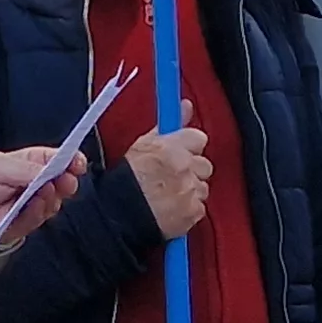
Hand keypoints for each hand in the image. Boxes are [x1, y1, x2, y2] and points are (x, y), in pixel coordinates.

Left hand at [0, 147, 71, 248]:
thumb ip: (26, 168)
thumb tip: (51, 171)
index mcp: (29, 163)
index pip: (56, 160)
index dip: (70, 161)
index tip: (78, 163)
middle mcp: (32, 184)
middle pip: (59, 183)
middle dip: (66, 181)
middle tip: (68, 180)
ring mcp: (27, 206)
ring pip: (52, 203)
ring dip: (52, 197)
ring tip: (46, 190)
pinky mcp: (19, 225)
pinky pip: (35, 220)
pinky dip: (38, 212)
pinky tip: (36, 204)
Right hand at [123, 119, 212, 237]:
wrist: (117, 216)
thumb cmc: (126, 181)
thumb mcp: (143, 145)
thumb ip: (169, 125)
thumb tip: (185, 106)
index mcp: (170, 147)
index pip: (198, 138)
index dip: (190, 146)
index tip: (182, 152)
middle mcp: (183, 167)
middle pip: (204, 164)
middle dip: (192, 170)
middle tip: (173, 176)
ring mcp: (190, 190)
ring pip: (203, 186)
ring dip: (191, 190)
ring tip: (169, 195)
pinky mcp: (193, 212)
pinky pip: (199, 207)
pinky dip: (188, 209)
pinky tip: (172, 208)